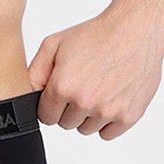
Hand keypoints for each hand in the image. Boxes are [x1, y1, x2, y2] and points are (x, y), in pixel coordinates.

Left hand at [27, 3, 163, 139]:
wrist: (133, 30)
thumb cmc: (95, 34)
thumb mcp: (54, 44)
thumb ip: (35, 71)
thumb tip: (30, 94)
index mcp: (62, 86)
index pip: (45, 116)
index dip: (49, 104)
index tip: (58, 93)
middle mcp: (84, 102)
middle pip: (65, 124)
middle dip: (68, 108)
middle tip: (80, 85)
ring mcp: (107, 111)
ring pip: (86, 129)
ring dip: (87, 115)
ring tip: (95, 89)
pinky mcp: (128, 116)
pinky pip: (107, 134)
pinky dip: (106, 121)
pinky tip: (108, 98)